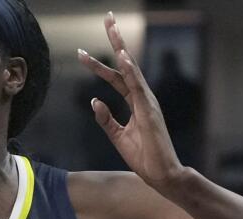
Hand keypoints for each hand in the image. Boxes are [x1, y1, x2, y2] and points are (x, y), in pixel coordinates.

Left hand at [78, 12, 185, 188]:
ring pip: (131, 70)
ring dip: (121, 48)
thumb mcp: (118, 136)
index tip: (81, 53)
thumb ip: (106, 119)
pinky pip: (138, 87)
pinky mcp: (149, 112)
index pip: (116, 77)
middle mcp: (143, 97)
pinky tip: (122, 57)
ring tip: (111, 28)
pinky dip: (131, 71)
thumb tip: (94, 101)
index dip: (98, 65)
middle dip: (115, 41)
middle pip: (125, 64)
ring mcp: (148, 102)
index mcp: (136, 102)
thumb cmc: (143, 156)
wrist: (161, 174)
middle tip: (107, 19)